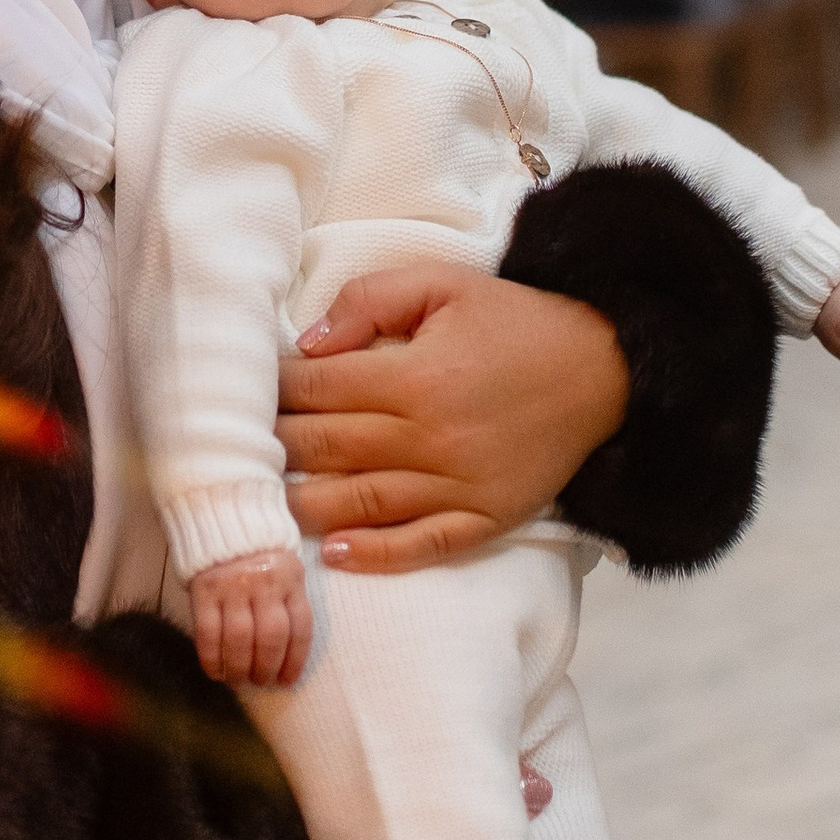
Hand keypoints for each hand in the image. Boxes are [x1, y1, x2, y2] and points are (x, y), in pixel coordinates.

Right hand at [187, 547, 311, 687]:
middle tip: (261, 682)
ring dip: (240, 669)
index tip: (287, 681)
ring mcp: (233, 586)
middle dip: (266, 669)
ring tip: (239, 681)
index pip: (300, 628)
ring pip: (239, 640)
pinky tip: (215, 672)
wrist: (222, 512)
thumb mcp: (286, 566)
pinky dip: (211, 658)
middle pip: (271, 638)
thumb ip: (289, 600)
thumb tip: (288, 651)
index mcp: (290, 578)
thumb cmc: (259, 548)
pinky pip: (208, 633)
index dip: (295, 661)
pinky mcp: (204, 589)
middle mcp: (264, 583)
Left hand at [279, 264, 628, 572]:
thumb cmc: (515, 321)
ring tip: (266, 503)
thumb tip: (309, 344)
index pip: (317, 388)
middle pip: (326, 449)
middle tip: (236, 450)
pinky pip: (422, 545)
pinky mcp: (486, 517)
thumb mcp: (444, 284)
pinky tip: (337, 554)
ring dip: (304, 506)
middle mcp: (431, 437)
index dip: (272, 391)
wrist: (603, 368)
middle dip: (273, 448)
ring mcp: (458, 485)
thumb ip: (370, 302)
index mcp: (416, 375)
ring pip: (361, 504)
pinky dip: (376, 555)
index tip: (244, 392)